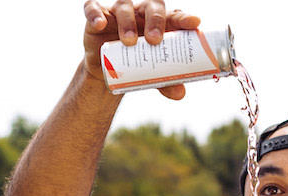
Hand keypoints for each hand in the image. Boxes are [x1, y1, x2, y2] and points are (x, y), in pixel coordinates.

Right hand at [82, 1, 200, 98]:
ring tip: (130, 42)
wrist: (109, 74)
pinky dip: (95, 14)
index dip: (184, 18)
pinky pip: (93, 8)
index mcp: (160, 24)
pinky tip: (100, 24)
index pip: (174, 16)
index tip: (194, 23)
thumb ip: (167, 82)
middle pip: (151, 7)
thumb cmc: (138, 67)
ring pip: (124, 7)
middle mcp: (141, 13)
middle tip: (155, 40)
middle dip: (155, 21)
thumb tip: (181, 94)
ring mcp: (118, 13)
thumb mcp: (153, 76)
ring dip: (127, 22)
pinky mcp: (97, 17)